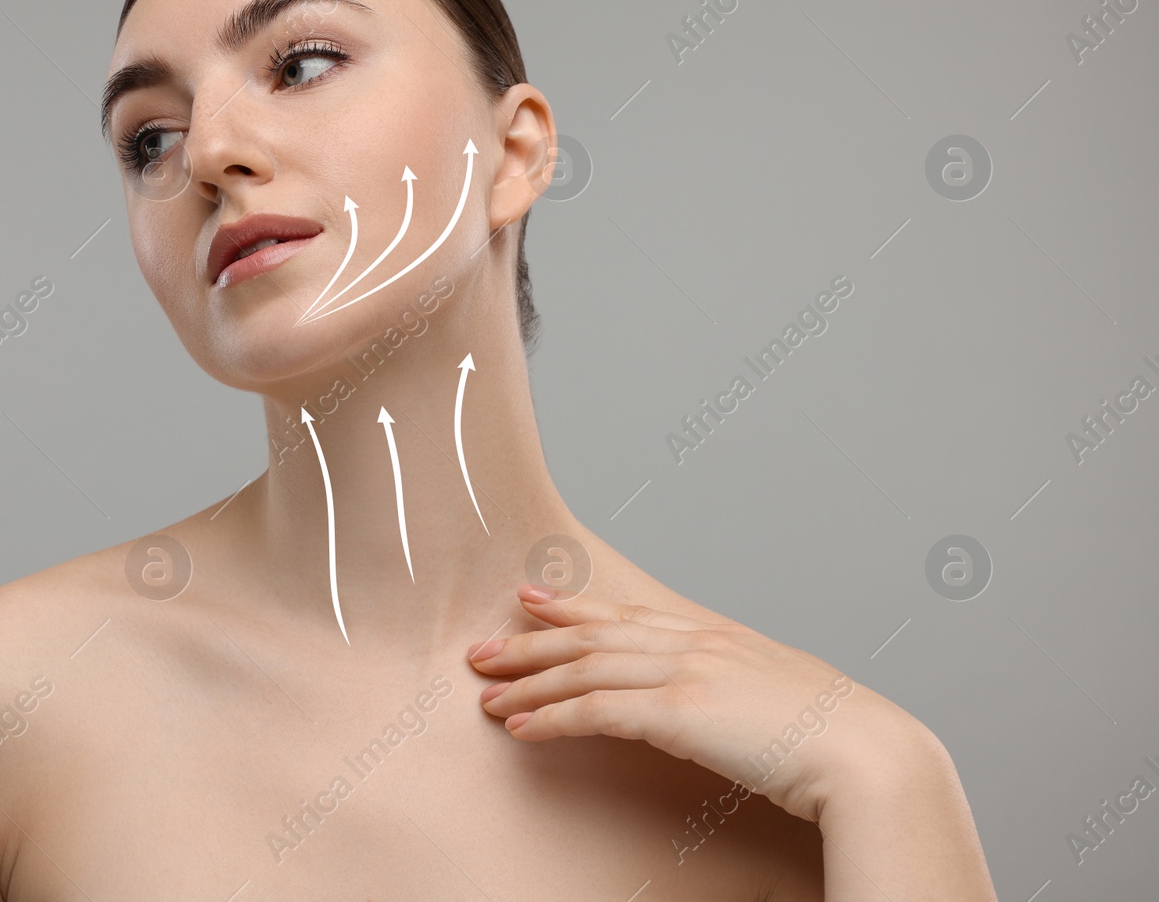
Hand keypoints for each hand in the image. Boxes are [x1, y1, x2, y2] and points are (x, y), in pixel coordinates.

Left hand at [468, 584, 934, 822]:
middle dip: (530, 642)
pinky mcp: (679, 714)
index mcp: (718, 638)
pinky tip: (521, 727)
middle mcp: (696, 644)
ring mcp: (686, 674)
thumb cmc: (837, 738)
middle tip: (483, 649)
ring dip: (529, 682)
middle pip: (592, 636)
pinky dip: (552, 718)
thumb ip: (740, 689)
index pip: (627, 616)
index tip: (533, 599)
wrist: (868, 753)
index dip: (573, 607)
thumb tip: (720, 704)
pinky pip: (596, 712)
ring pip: (584, 669)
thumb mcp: (781, 697)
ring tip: (487, 693)